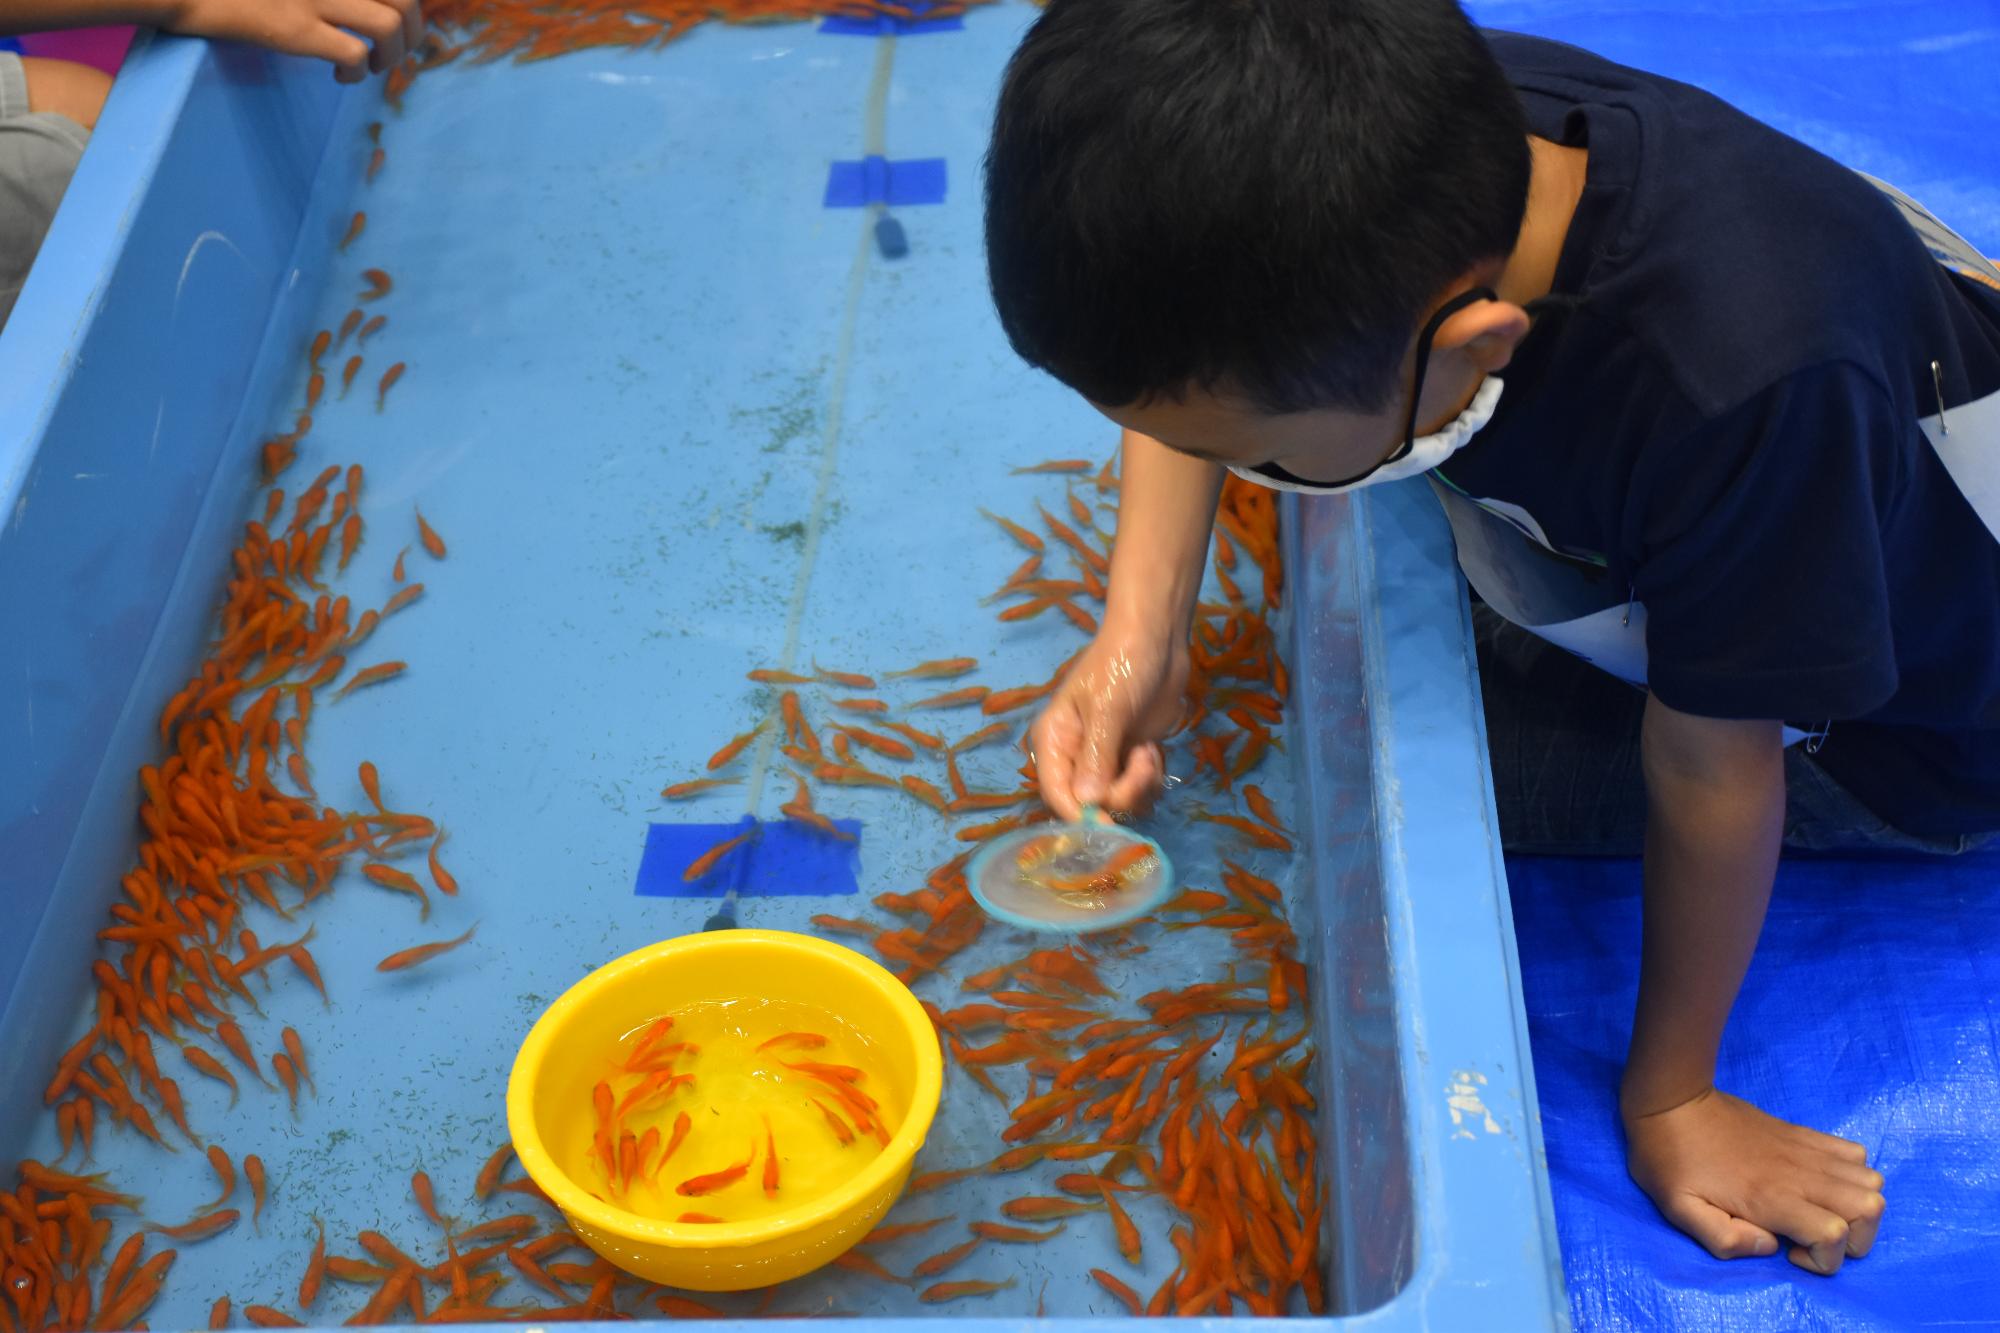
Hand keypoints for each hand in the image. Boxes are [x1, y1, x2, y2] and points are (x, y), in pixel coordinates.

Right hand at [165, 0, 422, 82]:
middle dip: (412, 33)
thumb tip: (357, 8)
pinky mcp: (294, 27)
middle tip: (393, 52)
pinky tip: (340, 80)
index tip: (398, 20)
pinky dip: (356, 75)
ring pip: (391, 25)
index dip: (408, 4)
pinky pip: (353, 55)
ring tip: (371, 68)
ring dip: (392, 56)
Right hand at [1030, 617, 1186, 821]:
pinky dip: (1152, 778)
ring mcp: (1105, 759)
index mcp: (1055, 741)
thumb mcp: (1107, 708)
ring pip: (1120, 801)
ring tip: (1149, 750)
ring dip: (1141, 784)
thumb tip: (1088, 803)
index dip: (1081, 816)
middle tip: (1143, 760)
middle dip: (1123, 791)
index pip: (1057, 793)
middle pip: (1092, 803)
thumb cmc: (1122, 663)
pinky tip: (1154, 750)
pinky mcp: (1131, 758)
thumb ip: (1097, 757)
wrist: (1158, 638)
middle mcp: (1076, 756)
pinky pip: (1140, 791)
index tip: (1110, 826)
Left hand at [1623, 1086, 1884, 1274]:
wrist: (1671, 1101)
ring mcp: (1805, 1150)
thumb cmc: (1669, 1161)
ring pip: (1872, 1181)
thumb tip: (1771, 1246)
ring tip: (1819, 1211)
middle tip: (1811, 1236)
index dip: (1823, 1259)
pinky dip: (1852, 1175)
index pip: (1835, 1235)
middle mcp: (1799, 1174)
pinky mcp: (1803, 1133)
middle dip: (1854, 1238)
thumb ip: (1725, 1239)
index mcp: (1770, 1197)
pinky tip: (1818, 1183)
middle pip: (1870, 1209)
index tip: (1788, 1251)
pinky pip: (1855, 1153)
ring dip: (1857, 1207)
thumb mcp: (1679, 1210)